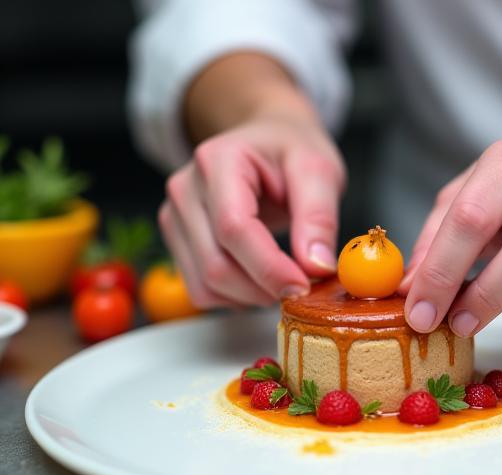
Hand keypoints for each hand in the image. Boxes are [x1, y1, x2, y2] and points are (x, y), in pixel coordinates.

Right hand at [159, 115, 344, 307]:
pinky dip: (235, 297)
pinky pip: (201, 289)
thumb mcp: (318, 169)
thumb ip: (319, 217)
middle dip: (264, 288)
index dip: (269, 267)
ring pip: (206, 285)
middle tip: (304, 287)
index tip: (303, 286)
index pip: (234, 227)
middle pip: (216, 263)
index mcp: (218, 160)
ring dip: (251, 297)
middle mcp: (186, 188)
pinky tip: (261, 279)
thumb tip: (317, 267)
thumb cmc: (291, 150)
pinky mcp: (177, 240)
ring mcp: (175, 216)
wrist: (267, 141)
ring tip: (285, 278)